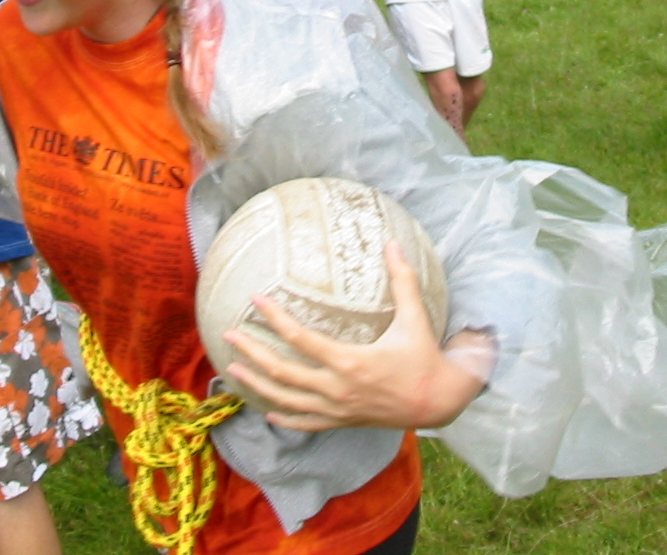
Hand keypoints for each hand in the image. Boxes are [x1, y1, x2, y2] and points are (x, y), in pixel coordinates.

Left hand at [223, 242, 487, 431]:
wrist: (438, 402)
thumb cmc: (424, 357)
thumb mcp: (414, 318)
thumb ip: (403, 280)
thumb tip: (393, 243)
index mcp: (350, 361)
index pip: (302, 339)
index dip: (276, 319)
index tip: (256, 300)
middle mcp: (338, 388)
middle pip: (283, 373)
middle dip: (253, 354)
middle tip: (228, 336)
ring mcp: (338, 409)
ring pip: (287, 400)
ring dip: (257, 386)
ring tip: (233, 370)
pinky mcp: (343, 421)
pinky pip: (307, 423)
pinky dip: (285, 418)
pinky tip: (267, 412)